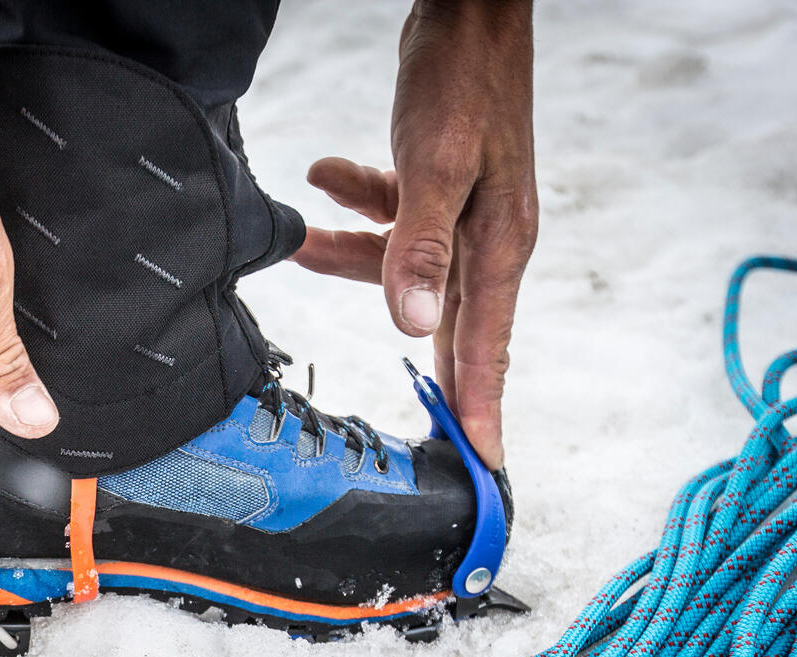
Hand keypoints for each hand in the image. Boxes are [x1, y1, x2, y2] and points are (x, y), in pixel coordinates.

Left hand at [291, 0, 536, 467]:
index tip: (485, 469)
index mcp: (496, 245)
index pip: (486, 349)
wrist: (471, 6)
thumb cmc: (464, 79)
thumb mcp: (435, 164)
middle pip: (452, 326)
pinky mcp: (439, 182)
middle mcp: (486, 237)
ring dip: (350, 260)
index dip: (481, 410)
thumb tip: (413, 324)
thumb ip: (419, 245)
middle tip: (427, 438)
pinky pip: (394, 219)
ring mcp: (464, 210)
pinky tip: (320, 185)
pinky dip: (356, 210)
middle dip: (433, 375)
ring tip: (300, 246)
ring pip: (405, 269)